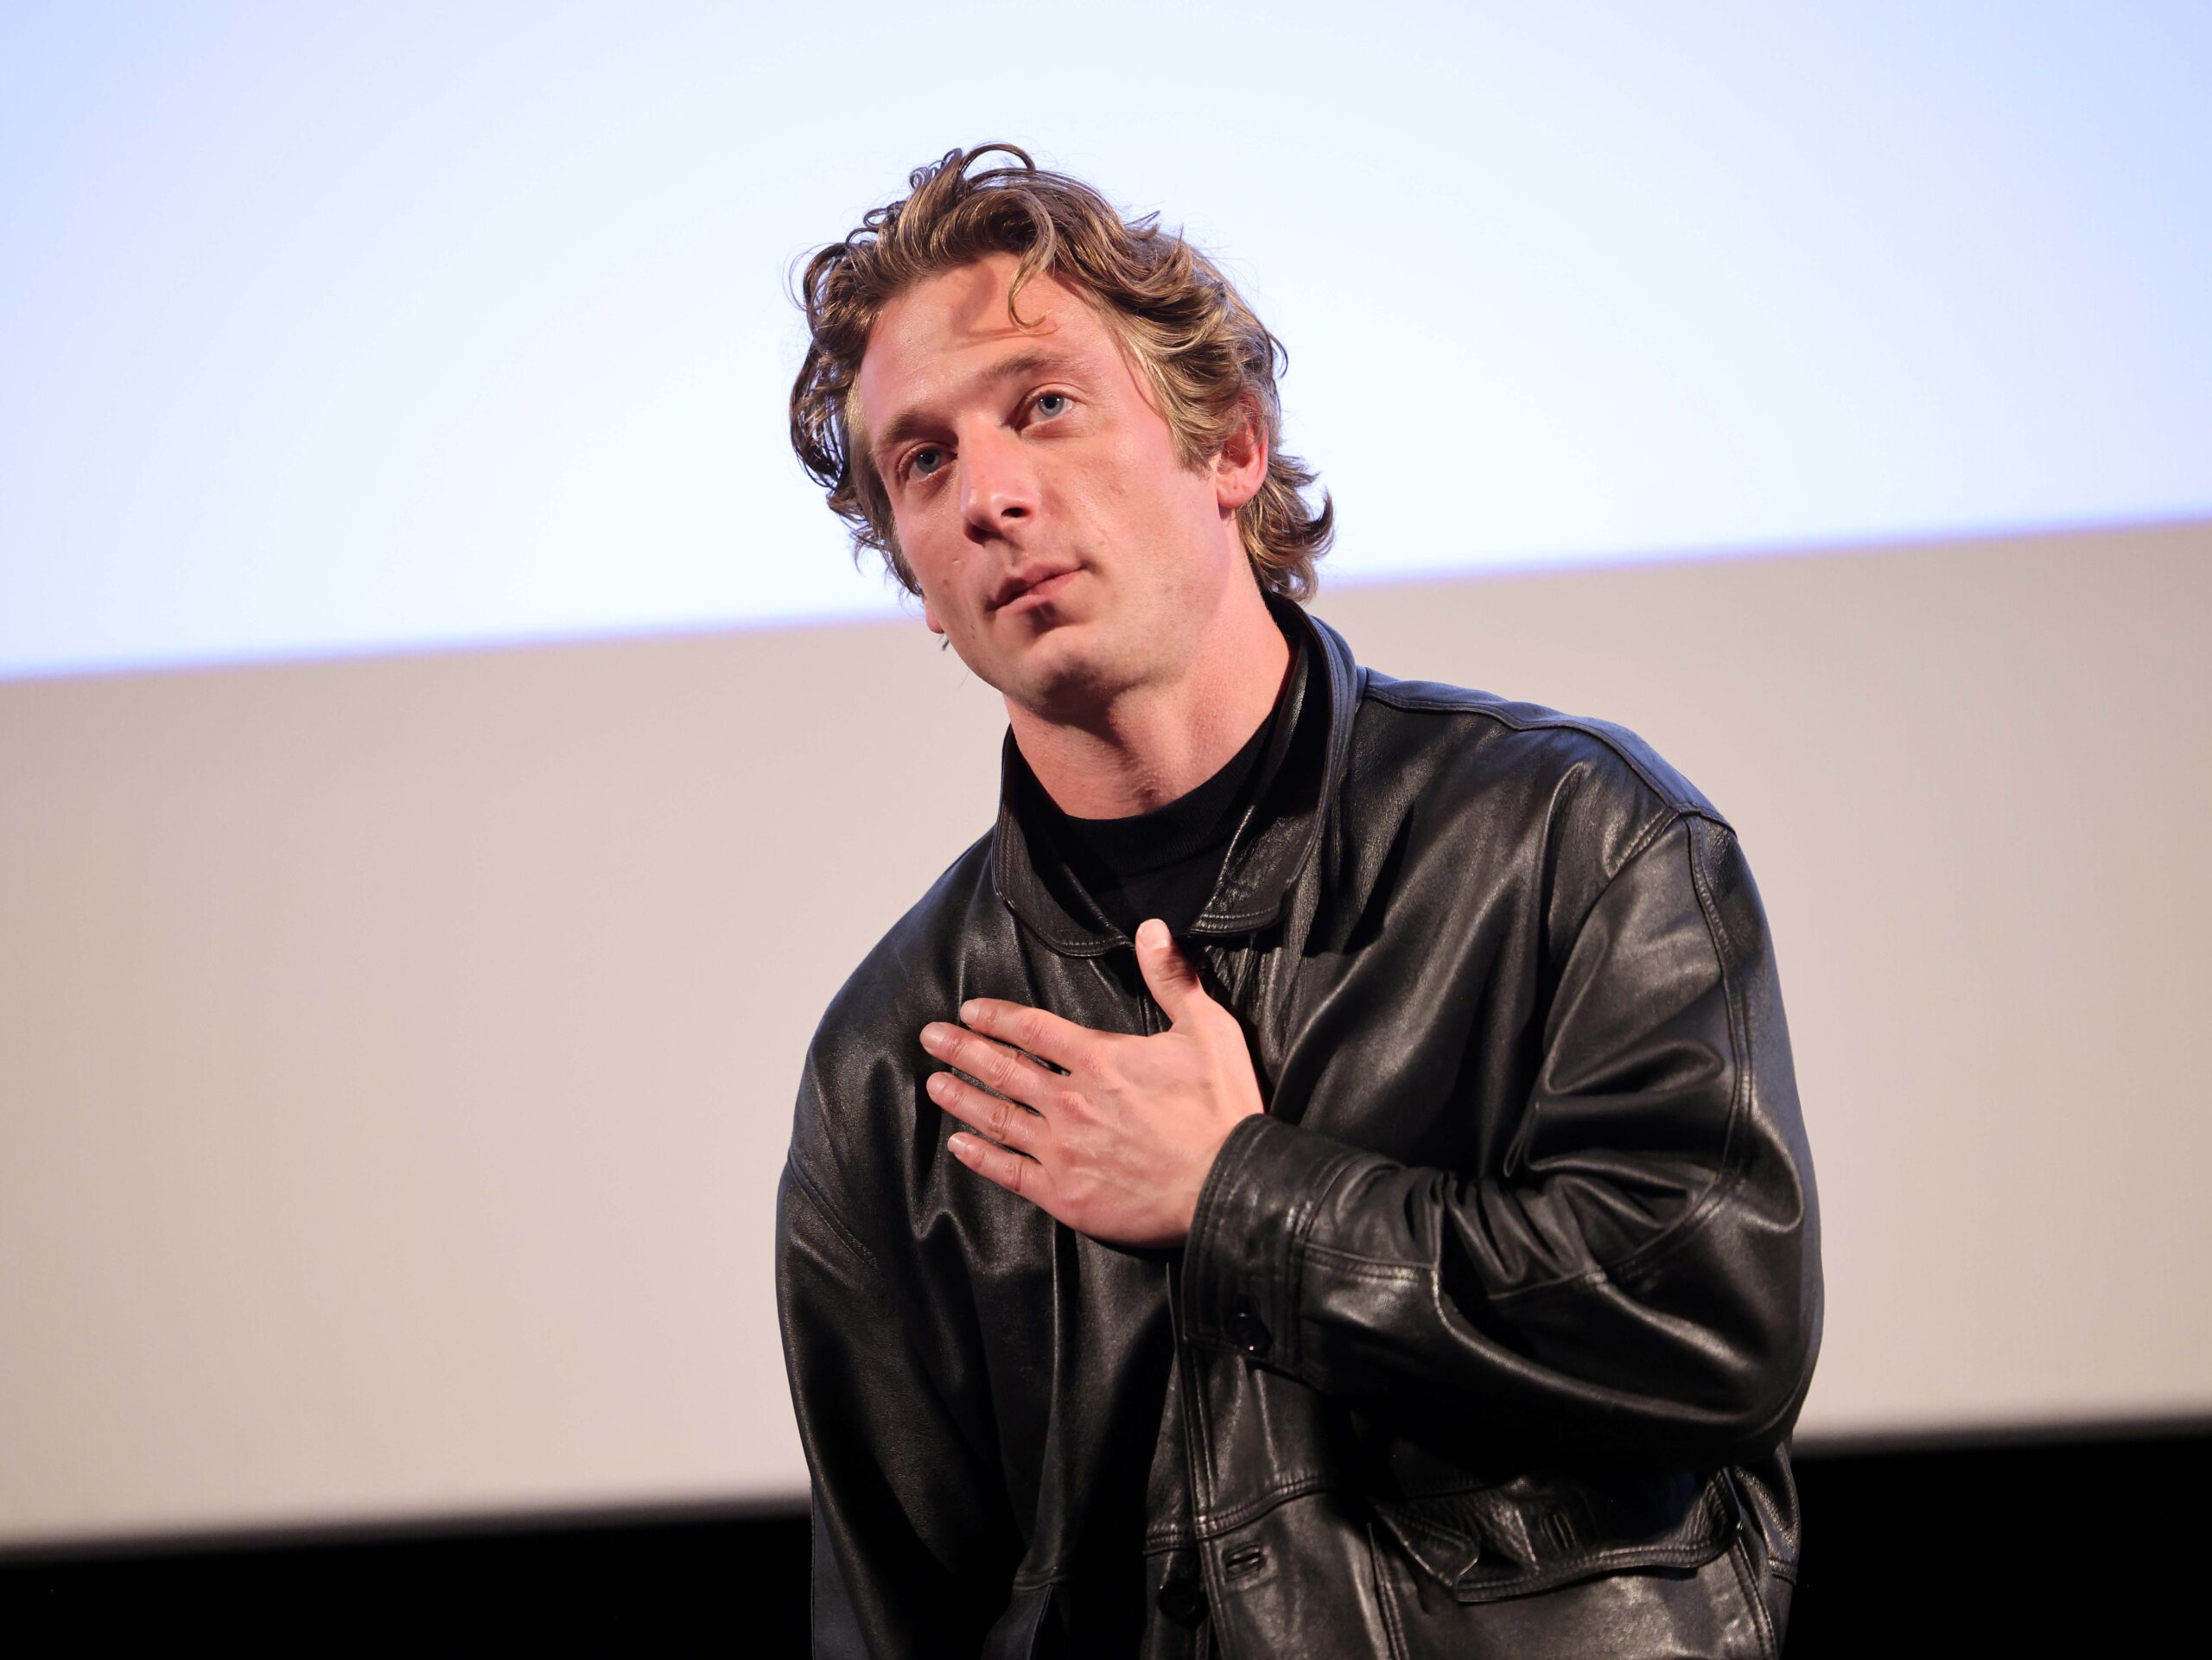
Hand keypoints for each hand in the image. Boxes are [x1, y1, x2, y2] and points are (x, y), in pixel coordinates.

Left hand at [919, 919, 1264, 1248]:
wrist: (1229, 1185)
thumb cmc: (1222, 1108)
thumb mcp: (1207, 1029)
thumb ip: (1173, 978)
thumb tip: (1151, 929)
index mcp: (1100, 1059)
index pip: (1032, 1029)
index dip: (996, 1017)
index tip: (969, 1011)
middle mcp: (1071, 1101)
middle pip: (1003, 1068)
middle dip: (963, 1050)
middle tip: (931, 1038)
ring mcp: (1064, 1149)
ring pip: (998, 1117)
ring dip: (962, 1098)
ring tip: (934, 1084)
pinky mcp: (1065, 1194)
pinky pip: (1009, 1172)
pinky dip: (980, 1157)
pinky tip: (959, 1146)